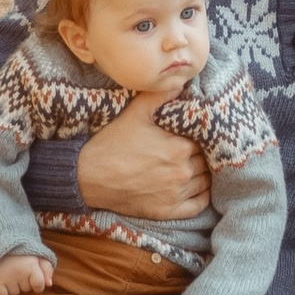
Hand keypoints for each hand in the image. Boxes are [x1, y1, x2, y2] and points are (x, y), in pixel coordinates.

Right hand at [0, 249, 53, 294]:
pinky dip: (3, 294)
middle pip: (27, 289)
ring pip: (15, 293)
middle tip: (18, 271)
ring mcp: (7, 277)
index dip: (38, 285)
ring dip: (13, 287)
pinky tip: (3, 285)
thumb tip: (49, 284)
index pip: (39, 286)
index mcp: (31, 265)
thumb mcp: (38, 256)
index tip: (33, 279)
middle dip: (24, 283)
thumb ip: (47, 269)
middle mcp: (19, 272)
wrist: (0, 245)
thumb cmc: (22, 254)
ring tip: (10, 275)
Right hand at [76, 104, 212, 218]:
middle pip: (207, 161)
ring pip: (205, 182)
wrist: (88, 176)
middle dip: (204, 153)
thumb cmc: (112, 143)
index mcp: (180, 148)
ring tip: (197, 165)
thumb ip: (161, 96)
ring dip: (204, 174)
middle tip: (196, 148)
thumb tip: (181, 82)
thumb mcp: (135, 113)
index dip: (204, 135)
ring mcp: (175, 194)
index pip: (206, 140)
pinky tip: (198, 188)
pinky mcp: (166, 211)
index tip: (197, 132)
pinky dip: (202, 197)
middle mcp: (182, 172)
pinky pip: (197, 206)